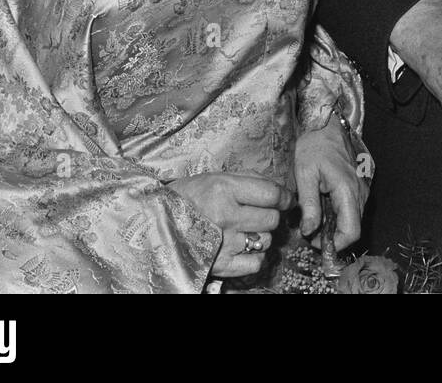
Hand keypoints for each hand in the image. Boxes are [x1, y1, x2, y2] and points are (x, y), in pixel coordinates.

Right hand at [168, 172, 293, 278]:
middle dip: (270, 216)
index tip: (286, 200)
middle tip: (258, 215)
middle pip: (272, 219)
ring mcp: (223, 243)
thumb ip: (250, 180)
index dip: (285, 197)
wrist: (156, 223)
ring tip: (244, 230)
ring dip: (260, 235)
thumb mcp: (217, 177)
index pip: (272, 194)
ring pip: (266, 240)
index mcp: (224, 189)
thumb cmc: (189, 197)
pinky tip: (242, 248)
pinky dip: (254, 257)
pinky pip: (256, 263)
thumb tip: (281, 190)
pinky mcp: (220, 264)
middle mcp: (225, 216)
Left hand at [292, 116, 367, 251]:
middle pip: (353, 229)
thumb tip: (309, 231)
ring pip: (352, 220)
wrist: (327, 125)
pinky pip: (351, 209)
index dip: (335, 245)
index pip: (351, 232)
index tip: (316, 243)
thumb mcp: (305, 175)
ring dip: (334, 227)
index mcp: (347, 190)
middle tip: (309, 231)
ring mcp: (362, 189)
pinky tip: (322, 207)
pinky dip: (338, 216)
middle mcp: (360, 193)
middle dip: (332, 237)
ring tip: (313, 218)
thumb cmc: (314, 146)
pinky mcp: (358, 187)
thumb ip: (309, 206)